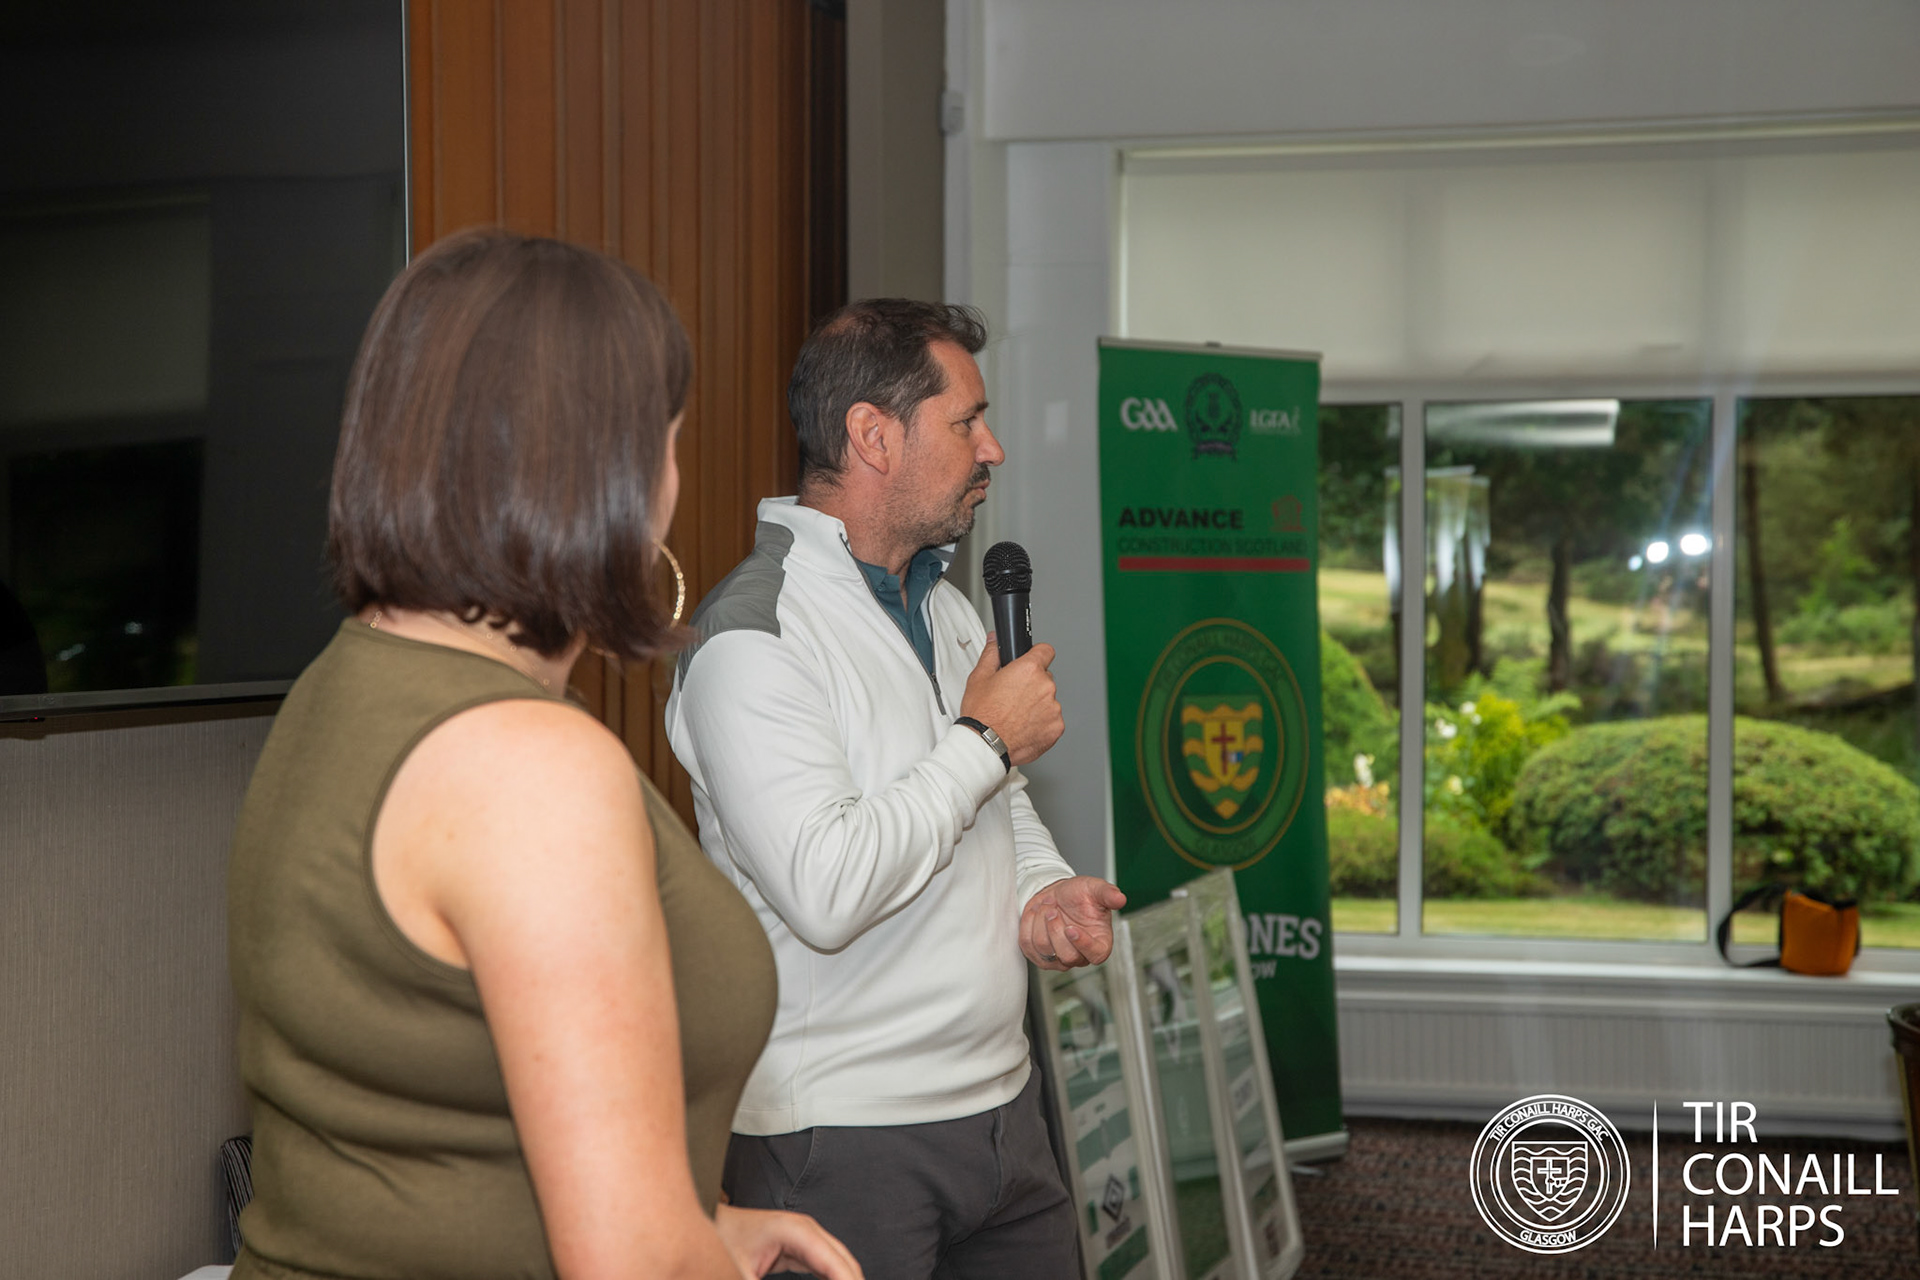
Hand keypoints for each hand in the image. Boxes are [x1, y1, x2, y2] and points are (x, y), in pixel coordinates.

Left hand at [715, 1203, 862, 1279]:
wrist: (702, 1226)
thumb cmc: (718, 1243)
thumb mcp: (741, 1275)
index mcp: (797, 1231)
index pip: (838, 1266)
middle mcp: (806, 1230)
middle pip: (846, 1264)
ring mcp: (804, 1236)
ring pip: (840, 1266)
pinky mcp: (798, 1247)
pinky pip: (827, 1267)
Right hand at [959, 634, 1064, 766]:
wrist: (985, 745)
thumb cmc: (982, 715)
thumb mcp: (979, 678)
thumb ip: (992, 654)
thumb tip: (995, 641)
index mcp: (1029, 670)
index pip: (1046, 650)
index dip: (1037, 655)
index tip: (1032, 661)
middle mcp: (1045, 687)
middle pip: (1045, 678)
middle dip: (1033, 684)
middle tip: (1014, 696)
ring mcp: (1053, 709)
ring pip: (1048, 700)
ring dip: (1037, 705)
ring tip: (1016, 715)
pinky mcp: (1056, 728)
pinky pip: (1052, 720)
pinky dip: (1041, 723)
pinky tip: (1024, 726)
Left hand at [1020, 876, 1126, 969]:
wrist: (1057, 894)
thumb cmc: (1080, 894)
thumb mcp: (1095, 888)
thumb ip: (1108, 893)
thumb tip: (1120, 898)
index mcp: (1100, 943)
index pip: (1096, 955)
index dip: (1083, 945)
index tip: (1071, 928)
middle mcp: (1080, 956)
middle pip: (1066, 956)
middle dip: (1055, 929)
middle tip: (1053, 908)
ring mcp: (1058, 959)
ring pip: (1044, 950)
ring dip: (1040, 922)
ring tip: (1047, 905)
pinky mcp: (1038, 955)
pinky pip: (1027, 945)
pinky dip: (1028, 924)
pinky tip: (1037, 912)